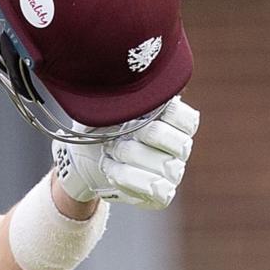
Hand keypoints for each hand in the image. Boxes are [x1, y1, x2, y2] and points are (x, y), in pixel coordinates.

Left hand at [52, 96, 199, 209]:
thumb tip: (128, 75)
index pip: (188, 120)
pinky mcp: (161, 194)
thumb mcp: (104, 107)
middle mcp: (179, 148)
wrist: (82, 161)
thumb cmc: (98, 129)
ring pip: (165, 167)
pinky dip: (129, 179)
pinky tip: (112, 171)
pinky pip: (157, 190)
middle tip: (113, 139)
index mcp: (172, 123)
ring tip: (108, 155)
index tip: (140, 114)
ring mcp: (173, 172)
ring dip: (128, 159)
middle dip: (140, 140)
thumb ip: (122, 95)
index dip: (168, 115)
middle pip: (178, 143)